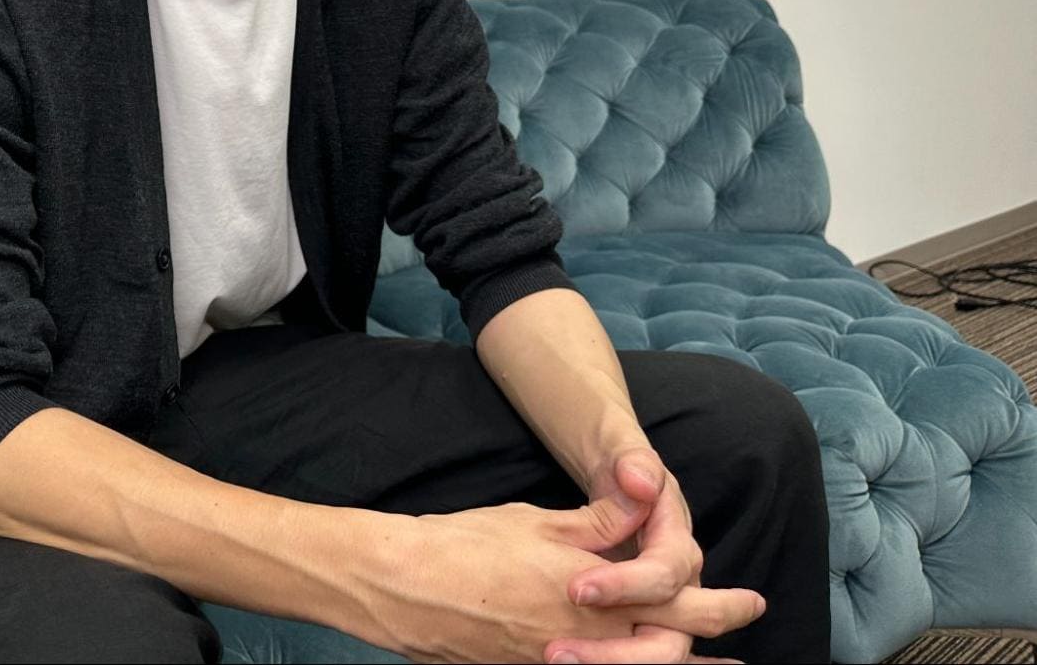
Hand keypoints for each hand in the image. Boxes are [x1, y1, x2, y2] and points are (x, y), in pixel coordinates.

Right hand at [363, 495, 764, 663]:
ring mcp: (561, 660)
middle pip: (670, 647)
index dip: (719, 605)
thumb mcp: (535, 522)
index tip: (749, 602)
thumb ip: (595, 522)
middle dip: (713, 641)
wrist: (405, 586)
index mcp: (591, 587)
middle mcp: (587, 633)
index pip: (675, 599)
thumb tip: (640, 505)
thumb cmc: (466, 544)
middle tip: (743, 631)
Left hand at [543, 446, 753, 664]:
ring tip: (551, 659)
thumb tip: (639, 482)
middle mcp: (679, 590)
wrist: (627, 482)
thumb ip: (634, 466)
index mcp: (678, 549)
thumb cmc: (626, 473)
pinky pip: (631, 652)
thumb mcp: (628, 459)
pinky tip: (554, 663)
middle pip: (668, 641)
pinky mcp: (640, 624)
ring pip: (652, 656)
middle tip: (557, 652)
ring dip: (606, 663)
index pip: (662, 578)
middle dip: (616, 653)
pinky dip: (603, 662)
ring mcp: (663, 613)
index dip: (624, 586)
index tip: (576, 590)